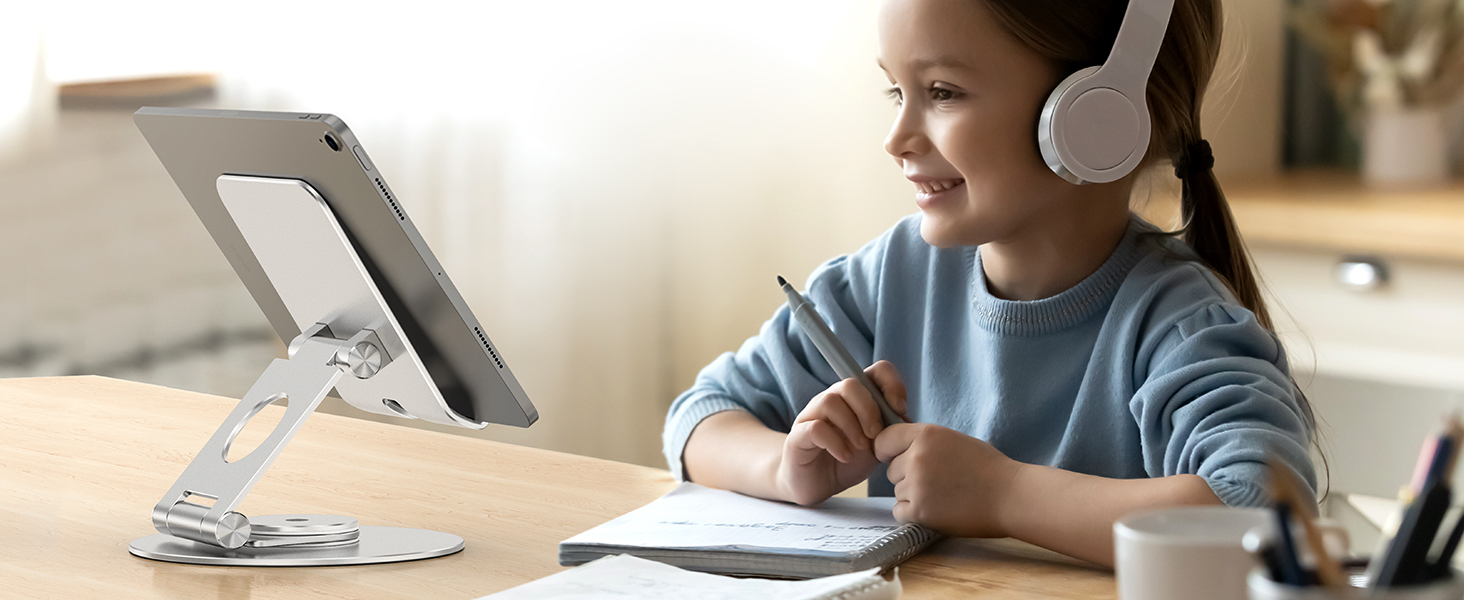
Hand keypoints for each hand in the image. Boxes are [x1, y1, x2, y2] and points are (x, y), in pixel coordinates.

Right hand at [776, 361, 906, 505]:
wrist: (816, 484)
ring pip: (830, 401)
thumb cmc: (847, 460)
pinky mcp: (798, 436)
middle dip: (869, 410)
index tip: (900, 409)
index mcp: (856, 398)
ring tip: (861, 448)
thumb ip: (891, 430)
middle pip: (851, 384)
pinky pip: (816, 427)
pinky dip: (836, 443)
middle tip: (876, 435)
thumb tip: (906, 420)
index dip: (891, 384)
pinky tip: (845, 456)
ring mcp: (813, 415)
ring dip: (852, 426)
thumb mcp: (877, 446)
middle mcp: (833, 399)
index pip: (876, 371)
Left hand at [874, 423, 1022, 537]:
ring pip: (897, 491)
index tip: (895, 457)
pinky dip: (913, 513)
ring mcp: (916, 485)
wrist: (1009, 496)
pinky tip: (937, 508)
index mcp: (926, 435)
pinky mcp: (919, 511)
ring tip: (942, 495)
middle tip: (935, 480)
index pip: (884, 440)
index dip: (888, 450)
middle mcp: (916, 457)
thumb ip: (924, 442)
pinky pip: (899, 511)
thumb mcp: (952, 439)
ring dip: (912, 495)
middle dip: (906, 475)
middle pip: (891, 469)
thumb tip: (897, 447)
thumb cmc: (987, 468)